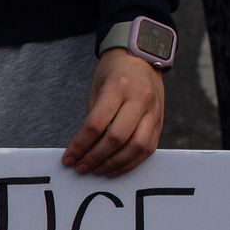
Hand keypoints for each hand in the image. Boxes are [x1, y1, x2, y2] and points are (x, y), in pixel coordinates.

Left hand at [62, 50, 164, 176]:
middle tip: (81, 168)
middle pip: (117, 138)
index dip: (80, 145)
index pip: (96, 124)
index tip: (68, 159)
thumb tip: (82, 150)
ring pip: (136, 147)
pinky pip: (148, 149)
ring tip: (96, 171)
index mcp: (118, 87)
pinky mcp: (160, 122)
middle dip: (96, 158)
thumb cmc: (113, 73)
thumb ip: (93, 117)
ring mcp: (154, 112)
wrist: (143, 59)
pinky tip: (114, 168)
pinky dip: (130, 163)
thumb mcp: (97, 87)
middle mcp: (140, 99)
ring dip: (114, 164)